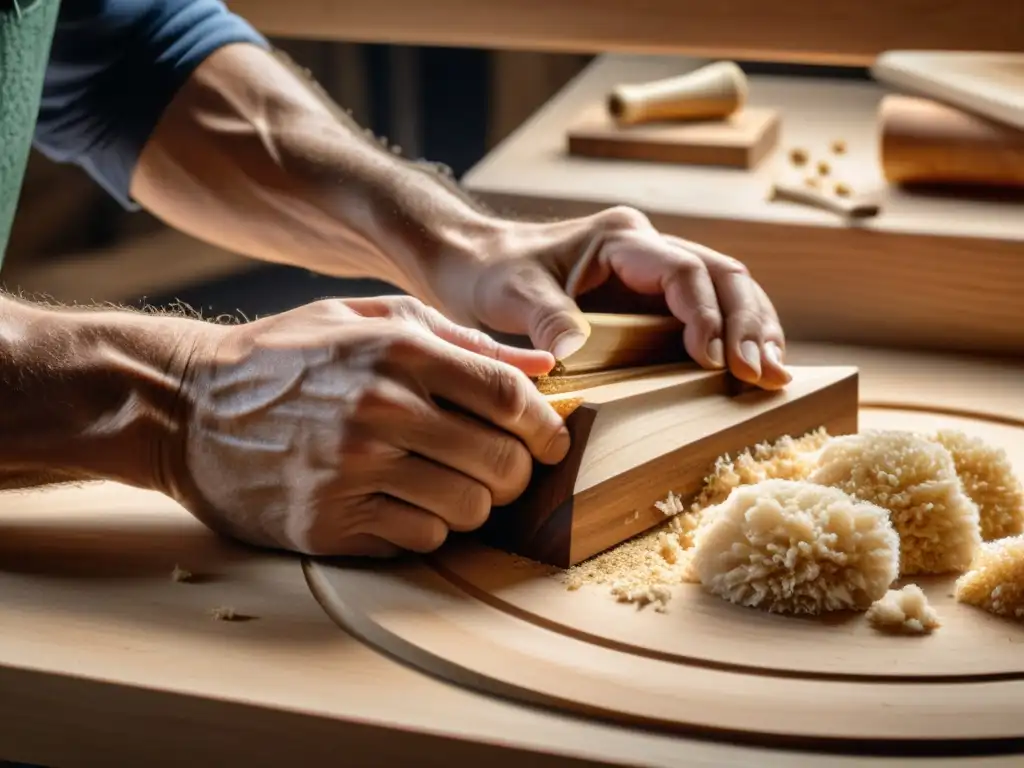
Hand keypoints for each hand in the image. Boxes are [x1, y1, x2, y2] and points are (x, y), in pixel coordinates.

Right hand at [168, 296, 569, 556]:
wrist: (184, 408)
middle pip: (501, 461)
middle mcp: (379, 413)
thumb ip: (457, 338)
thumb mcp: (365, 319)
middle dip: (518, 470)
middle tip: (504, 467)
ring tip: (450, 483)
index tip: (552, 438)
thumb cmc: (284, 357)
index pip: (507, 395)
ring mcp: (353, 473)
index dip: (545, 423)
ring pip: (468, 509)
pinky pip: (421, 539)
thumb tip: (541, 363)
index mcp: (396, 353)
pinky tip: (406, 503)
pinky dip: (429, 526)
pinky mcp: (329, 523)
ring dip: (474, 502)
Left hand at [440, 207, 789, 389]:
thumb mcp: (509, 295)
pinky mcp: (652, 304)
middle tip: (764, 374)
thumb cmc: (490, 274)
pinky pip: (708, 314)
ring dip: (755, 331)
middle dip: (750, 323)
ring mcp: (654, 276)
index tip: (716, 361)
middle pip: (723, 276)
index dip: (707, 315)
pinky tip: (753, 373)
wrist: (473, 265)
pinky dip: (734, 340)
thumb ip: (543, 318)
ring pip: (728, 292)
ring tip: (774, 378)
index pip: (685, 270)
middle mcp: (648, 250)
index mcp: (621, 239)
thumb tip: (570, 352)